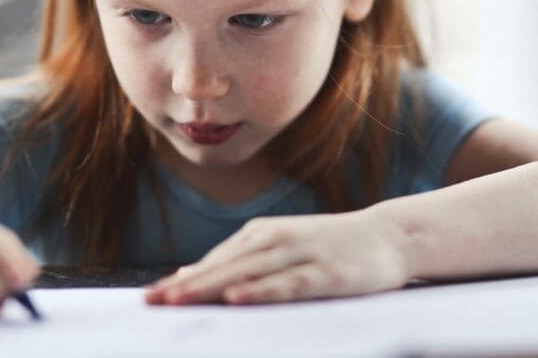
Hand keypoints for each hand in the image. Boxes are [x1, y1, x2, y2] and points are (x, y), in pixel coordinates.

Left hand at [143, 209, 410, 304]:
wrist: (388, 236)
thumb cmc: (329, 247)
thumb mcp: (280, 248)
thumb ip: (239, 263)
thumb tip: (190, 275)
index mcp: (260, 234)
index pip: (212, 262)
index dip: (180, 280)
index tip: (149, 298)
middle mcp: (273, 240)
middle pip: (222, 268)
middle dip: (185, 286)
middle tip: (151, 303)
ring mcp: (298, 254)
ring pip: (246, 274)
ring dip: (210, 288)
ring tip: (178, 301)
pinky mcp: (323, 272)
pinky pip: (285, 284)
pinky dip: (259, 291)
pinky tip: (237, 299)